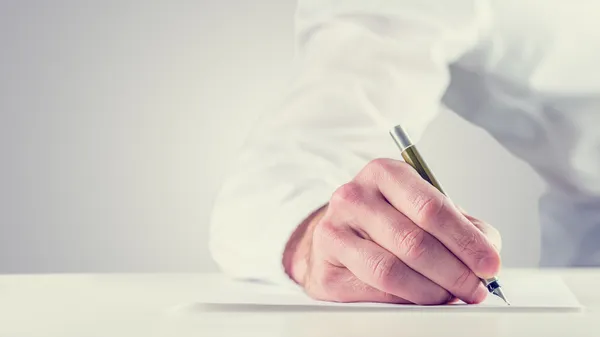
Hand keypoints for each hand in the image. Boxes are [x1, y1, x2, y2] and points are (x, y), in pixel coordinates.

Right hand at [283, 158, 501, 304]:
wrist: (341, 236)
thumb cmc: (388, 221)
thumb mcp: (424, 209)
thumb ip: (462, 225)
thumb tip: (488, 253)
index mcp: (383, 173)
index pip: (431, 207)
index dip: (466, 240)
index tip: (489, 264)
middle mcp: (352, 197)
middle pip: (413, 242)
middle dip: (454, 272)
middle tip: (475, 289)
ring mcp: (332, 232)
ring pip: (392, 271)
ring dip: (432, 291)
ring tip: (450, 296)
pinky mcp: (325, 270)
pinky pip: (373, 292)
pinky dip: (405, 301)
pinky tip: (421, 300)